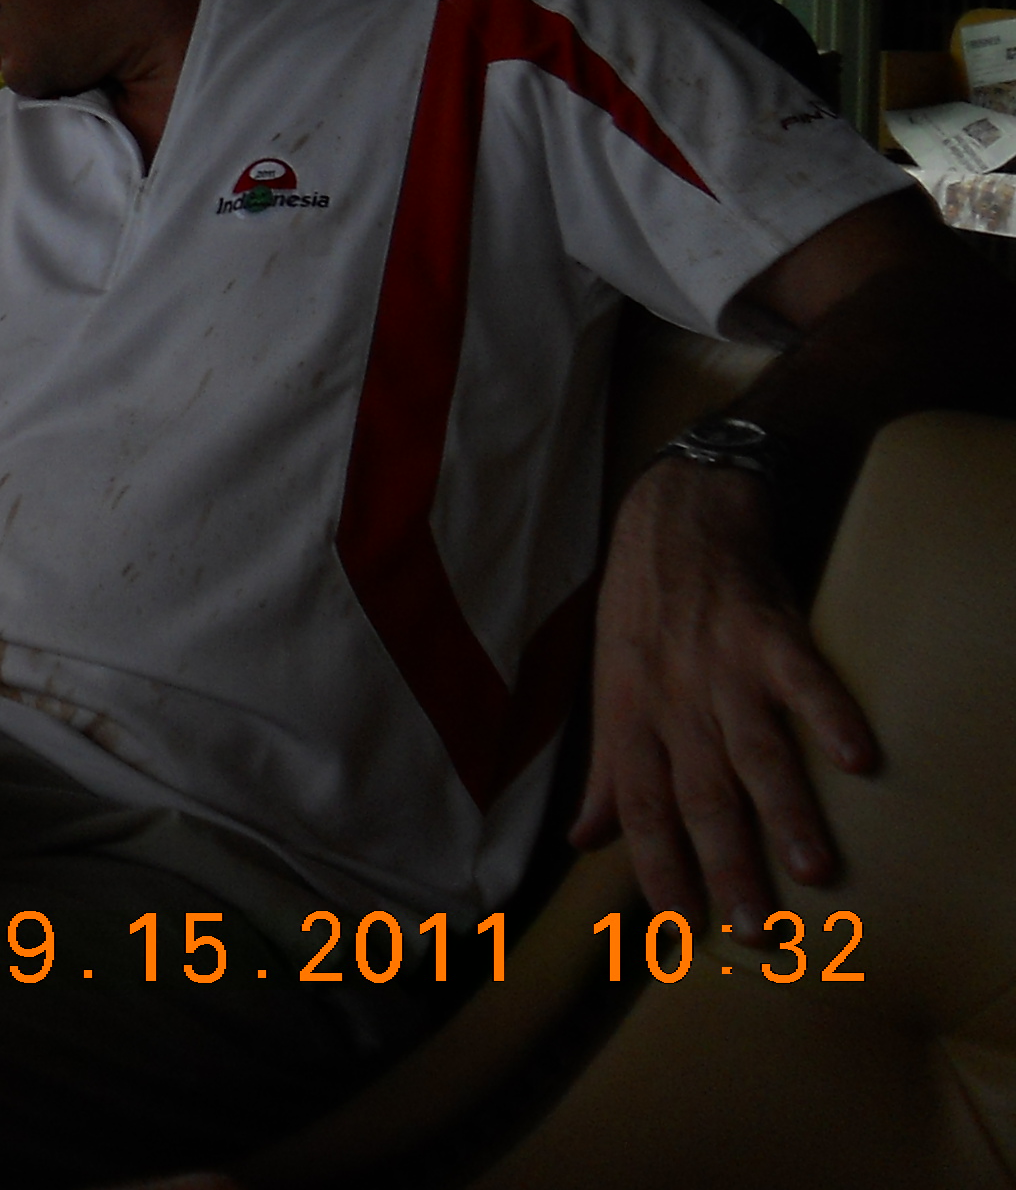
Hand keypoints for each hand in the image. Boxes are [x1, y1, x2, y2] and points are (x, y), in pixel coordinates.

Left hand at [573, 456, 875, 922]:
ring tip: (816, 870)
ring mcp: (722, 665)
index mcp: (632, 717)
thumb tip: (583, 840)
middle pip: (700, 793)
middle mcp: (674, 699)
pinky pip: (804, 677)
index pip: (641, 808)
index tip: (683, 928)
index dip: (657, 867)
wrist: (673, 514)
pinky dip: (830, 713)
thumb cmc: (640, 610)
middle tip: (756, 929)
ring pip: (753, 747)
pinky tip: (859, 758)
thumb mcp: (609, 686)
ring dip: (784, 809)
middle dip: (726, 864)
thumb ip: (608, 770)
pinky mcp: (770, 630)